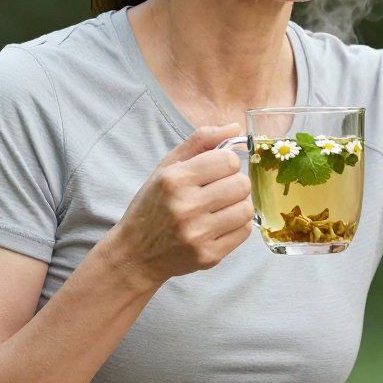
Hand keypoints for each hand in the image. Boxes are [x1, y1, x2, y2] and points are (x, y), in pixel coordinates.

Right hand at [111, 123, 253, 286]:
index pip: (228, 160)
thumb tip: (235, 127)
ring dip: (237, 205)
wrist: (136, 254)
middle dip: (234, 184)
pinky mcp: (208, 256)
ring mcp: (198, 234)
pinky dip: (236, 225)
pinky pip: (244, 232)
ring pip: (246, 209)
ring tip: (220, 208)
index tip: (216, 170)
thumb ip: (200, 142)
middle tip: (219, 190)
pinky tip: (218, 224)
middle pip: (241, 184)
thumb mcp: (166, 167)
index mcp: (174, 179)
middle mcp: (186, 206)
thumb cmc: (152, 206)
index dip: (226, 163)